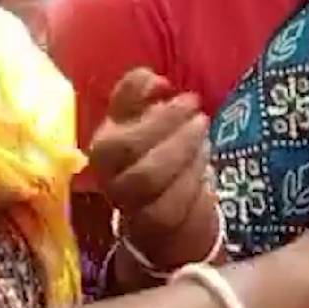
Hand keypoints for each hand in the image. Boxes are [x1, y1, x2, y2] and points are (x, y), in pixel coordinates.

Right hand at [89, 69, 220, 274]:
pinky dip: (194, 185)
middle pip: (138, 161)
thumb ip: (137, 91)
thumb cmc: (150, 152)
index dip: (159, 118)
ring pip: (153, 184)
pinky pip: (176, 208)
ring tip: (204, 139)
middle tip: (202, 118)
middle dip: (175, 134)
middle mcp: (110, 179)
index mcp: (103, 148)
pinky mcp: (155, 227)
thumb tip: (153, 79)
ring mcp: (131, 207)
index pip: (122, 137)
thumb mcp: (139, 117)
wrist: (158, 206)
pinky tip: (205, 169)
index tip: (190, 100)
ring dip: (185, 157)